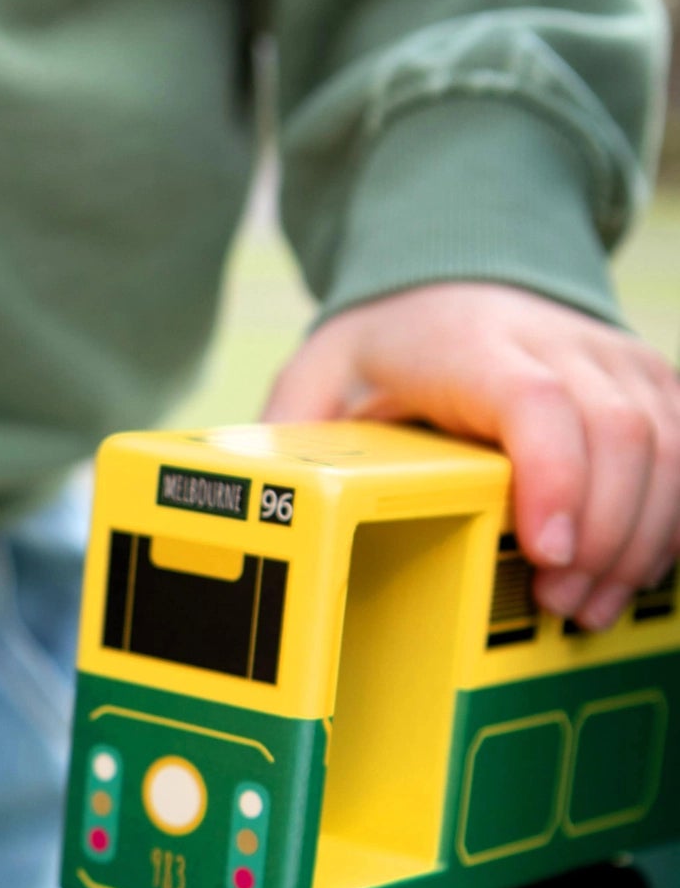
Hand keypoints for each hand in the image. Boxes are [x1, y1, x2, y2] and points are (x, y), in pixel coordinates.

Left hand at [265, 282, 679, 630]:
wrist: (455, 278)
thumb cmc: (385, 346)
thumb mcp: (318, 377)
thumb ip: (291, 438)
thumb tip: (250, 506)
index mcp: (471, 344)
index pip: (537, 402)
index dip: (555, 476)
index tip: (545, 550)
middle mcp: (559, 344)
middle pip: (619, 433)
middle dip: (603, 533)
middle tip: (563, 607)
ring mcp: (615, 360)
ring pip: (669, 441)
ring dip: (641, 537)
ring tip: (590, 609)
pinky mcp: (650, 385)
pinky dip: (670, 518)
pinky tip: (631, 575)